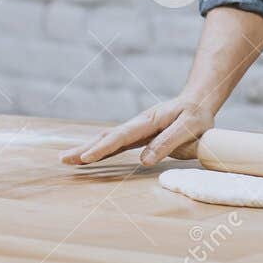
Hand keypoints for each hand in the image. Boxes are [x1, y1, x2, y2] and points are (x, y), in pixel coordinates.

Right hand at [58, 97, 214, 166]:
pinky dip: (100, 151)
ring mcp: (136, 130)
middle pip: (107, 137)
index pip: (121, 136)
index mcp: (148, 121)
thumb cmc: (196, 116)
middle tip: (63, 160)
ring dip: (88, 149)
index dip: (103, 148)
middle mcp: (138, 124)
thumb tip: (144, 160)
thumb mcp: (188, 128)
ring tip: (66, 159)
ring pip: (108, 140)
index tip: (86, 157)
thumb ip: (167, 142)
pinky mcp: (138, 136)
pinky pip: (116, 144)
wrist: (199, 102)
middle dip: (85, 149)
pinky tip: (88, 157)